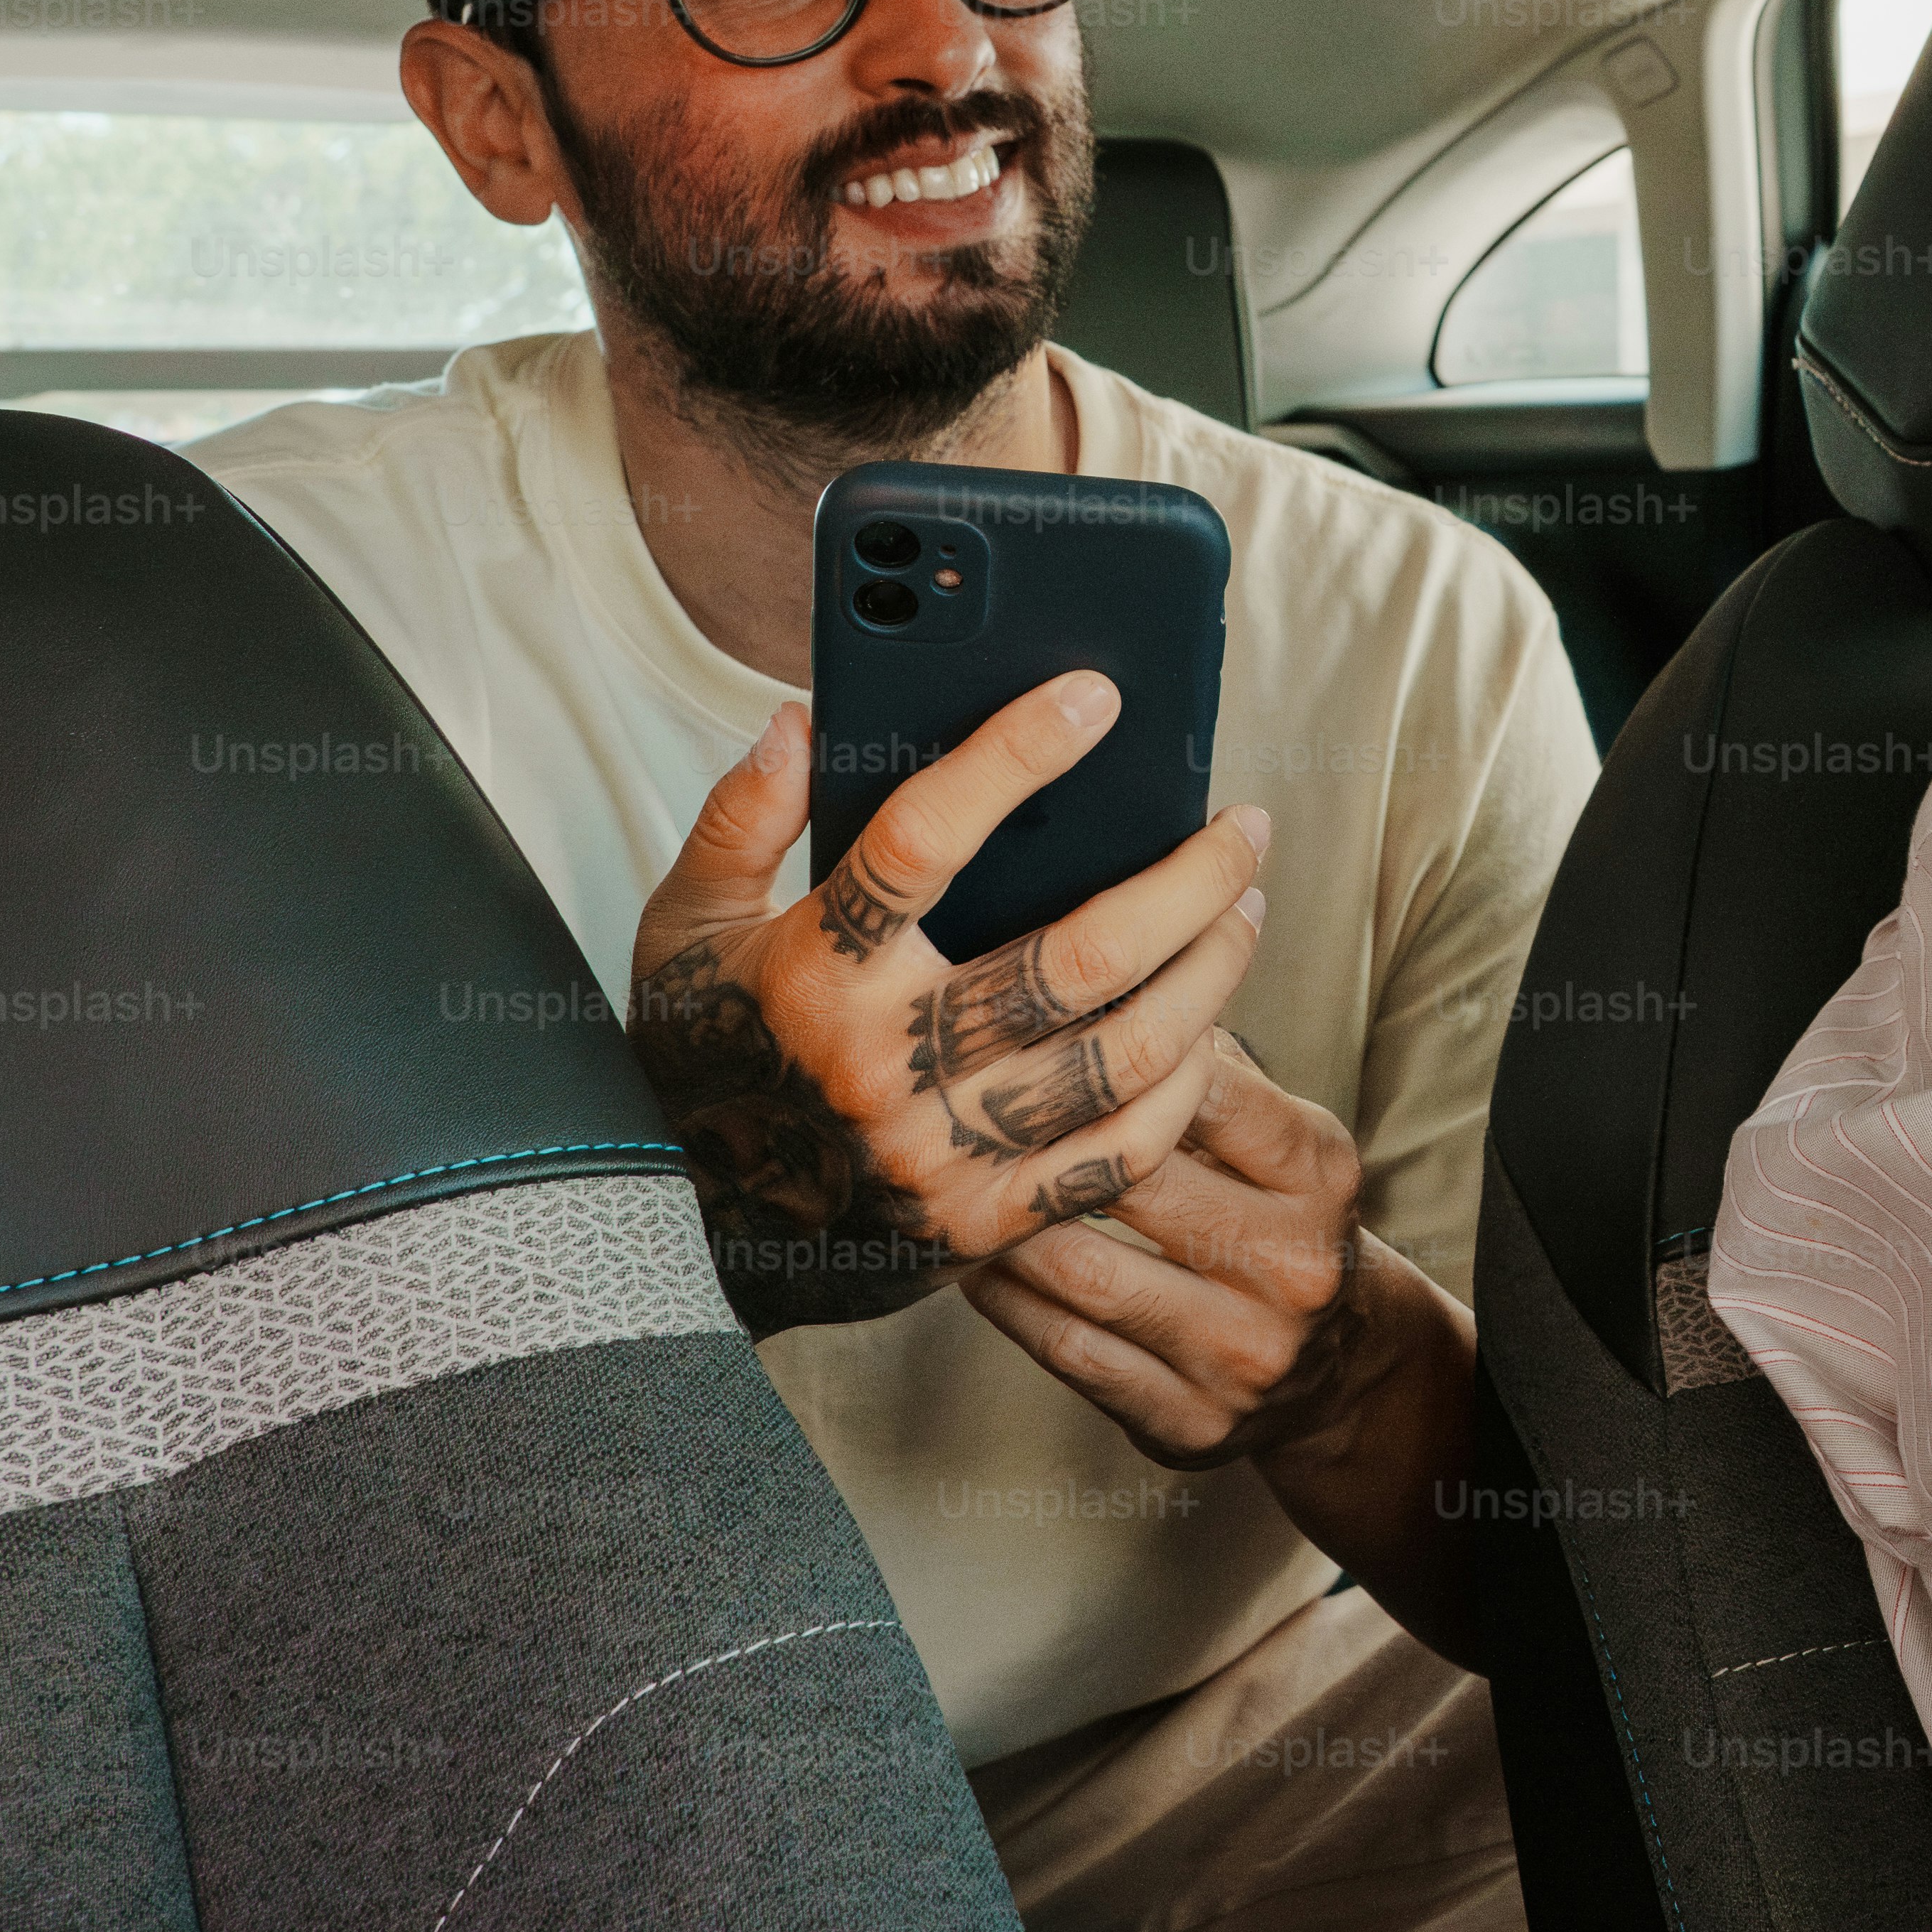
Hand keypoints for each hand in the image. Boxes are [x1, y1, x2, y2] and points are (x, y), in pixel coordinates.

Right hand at [627, 681, 1269, 1333]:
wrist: (688, 1236)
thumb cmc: (700, 1058)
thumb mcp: (687, 927)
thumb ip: (742, 818)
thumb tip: (802, 721)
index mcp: (816, 975)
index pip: (923, 838)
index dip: (1013, 755)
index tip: (1093, 696)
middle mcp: (887, 1066)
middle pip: (1083, 957)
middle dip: (1189, 881)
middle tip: (1243, 828)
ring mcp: (945, 1153)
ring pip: (1128, 1051)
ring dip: (1211, 971)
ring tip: (1244, 909)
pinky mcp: (987, 1222)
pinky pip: (1123, 1149)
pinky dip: (1185, 1083)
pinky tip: (1207, 1026)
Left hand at [960, 1028, 1386, 1466]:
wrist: (1335, 1371)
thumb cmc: (1278, 1224)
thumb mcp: (1283, 1144)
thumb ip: (1212, 1079)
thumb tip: (1105, 992)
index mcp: (1320, 1175)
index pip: (1211, 1093)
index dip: (1118, 1056)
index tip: (1042, 1035)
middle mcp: (1294, 1265)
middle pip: (1140, 1180)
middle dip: (1045, 1138)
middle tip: (966, 1107)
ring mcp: (1243, 1352)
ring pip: (1089, 1274)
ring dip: (1006, 1229)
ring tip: (953, 1191)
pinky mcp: (1190, 1421)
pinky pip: (1069, 1352)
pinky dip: (1009, 1305)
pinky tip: (978, 1269)